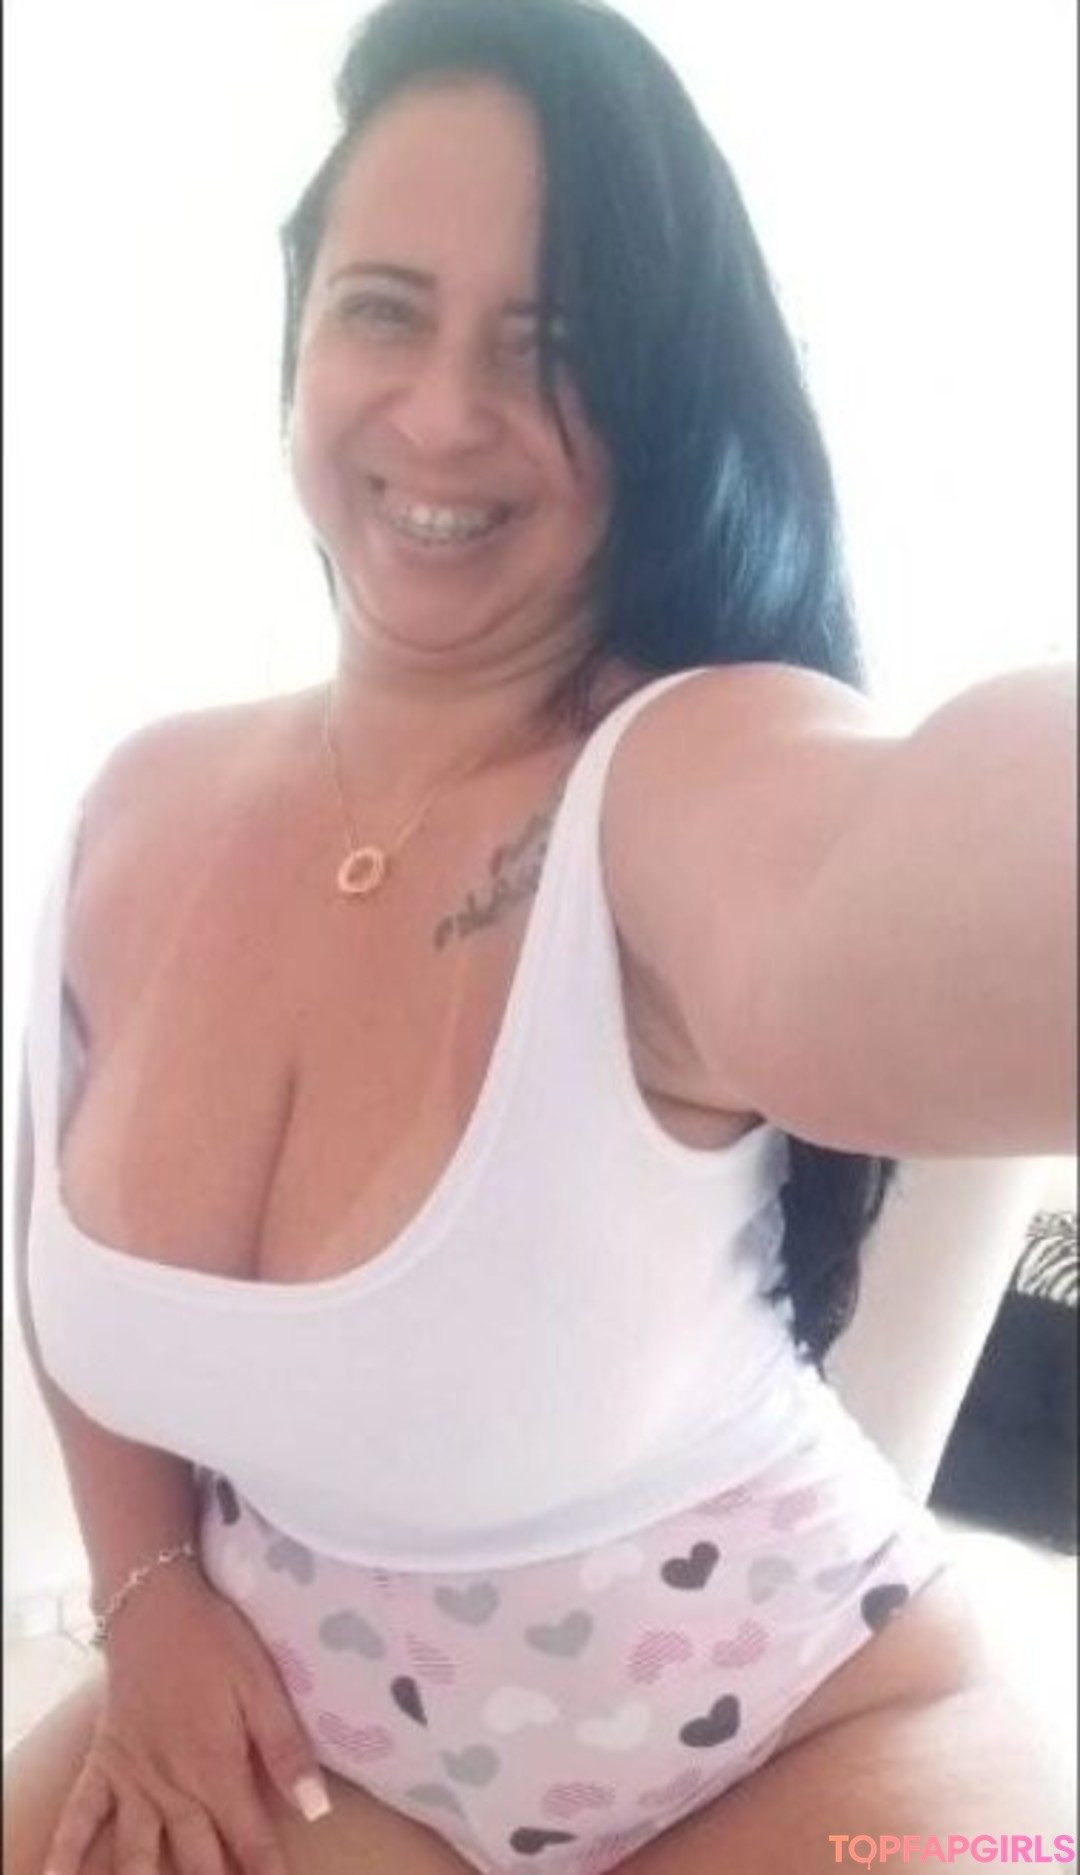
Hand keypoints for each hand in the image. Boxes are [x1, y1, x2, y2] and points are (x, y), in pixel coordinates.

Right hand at [44, 1566, 329, 1874]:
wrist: (154, 1604)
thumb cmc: (215, 1639)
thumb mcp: (262, 1685)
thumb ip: (286, 1749)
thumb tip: (316, 1809)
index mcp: (217, 1771)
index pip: (250, 1841)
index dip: (267, 1874)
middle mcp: (172, 1788)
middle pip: (197, 1861)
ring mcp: (133, 1780)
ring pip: (138, 1855)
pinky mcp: (105, 1763)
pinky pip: (79, 1816)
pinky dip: (66, 1851)